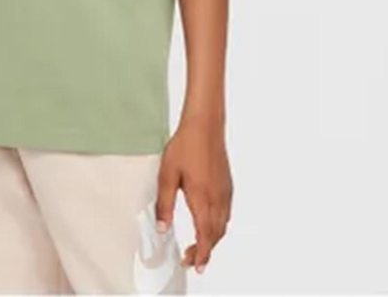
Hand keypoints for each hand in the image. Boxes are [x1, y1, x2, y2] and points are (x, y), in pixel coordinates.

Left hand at [155, 117, 232, 274]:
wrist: (204, 126)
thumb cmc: (186, 146)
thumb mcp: (167, 175)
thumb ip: (164, 204)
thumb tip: (162, 228)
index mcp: (202, 199)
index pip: (204, 237)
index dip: (200, 254)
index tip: (194, 265)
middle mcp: (218, 199)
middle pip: (216, 235)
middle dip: (205, 251)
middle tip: (191, 260)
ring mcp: (225, 192)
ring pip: (223, 225)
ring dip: (212, 239)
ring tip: (198, 245)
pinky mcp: (227, 185)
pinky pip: (226, 213)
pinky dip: (218, 225)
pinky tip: (209, 222)